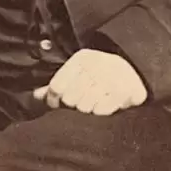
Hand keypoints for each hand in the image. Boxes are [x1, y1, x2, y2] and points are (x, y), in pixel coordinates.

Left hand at [32, 48, 147, 114]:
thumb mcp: (79, 73)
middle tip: (82, 101)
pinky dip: (101, 111)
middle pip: (70, 99)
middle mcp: (94, 65)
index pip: (57, 85)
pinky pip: (100, 110)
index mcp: (81, 59)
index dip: (54, 99)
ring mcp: (109, 78)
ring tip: (94, 102)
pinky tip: (104, 104)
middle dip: (73, 104)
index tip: (57, 103)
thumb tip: (35, 95)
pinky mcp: (122, 91)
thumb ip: (58, 84)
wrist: (135, 70)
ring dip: (88, 108)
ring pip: (84, 106)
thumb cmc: (101, 74)